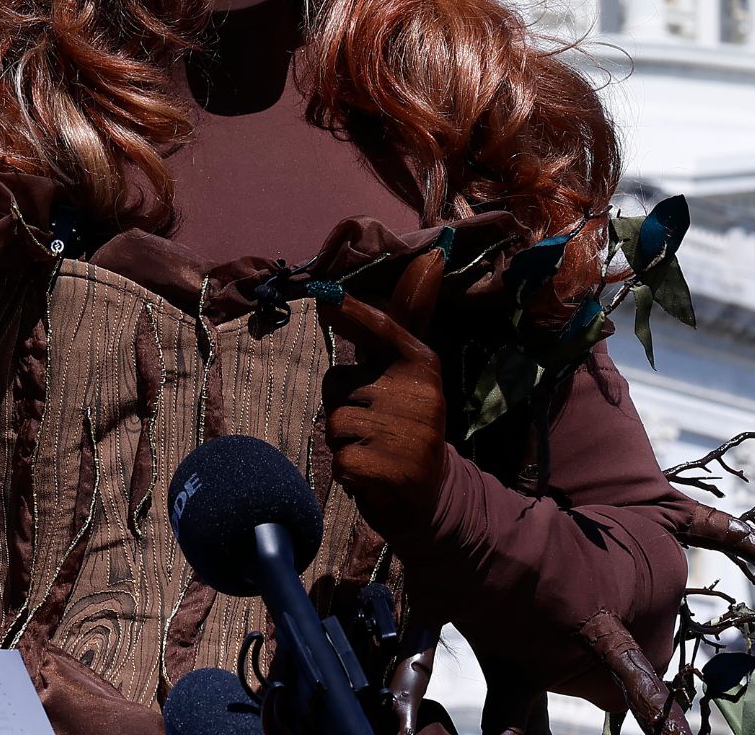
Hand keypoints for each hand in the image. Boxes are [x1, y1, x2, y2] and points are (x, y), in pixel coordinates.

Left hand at [321, 244, 448, 540]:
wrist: (431, 497)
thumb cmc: (406, 424)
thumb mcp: (408, 371)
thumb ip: (401, 320)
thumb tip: (426, 258)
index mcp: (422, 364)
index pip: (382, 329)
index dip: (351, 312)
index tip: (323, 296)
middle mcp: (420, 393)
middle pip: (339, 384)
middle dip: (344, 406)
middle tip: (375, 427)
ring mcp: (407, 433)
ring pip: (334, 422)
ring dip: (343, 441)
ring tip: (373, 449)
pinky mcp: (388, 469)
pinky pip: (339, 457)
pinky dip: (346, 470)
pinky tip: (371, 474)